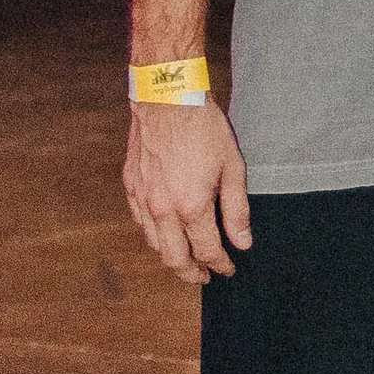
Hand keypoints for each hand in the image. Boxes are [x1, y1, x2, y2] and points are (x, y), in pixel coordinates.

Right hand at [124, 100, 251, 283]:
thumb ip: (236, 210)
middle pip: (175, 259)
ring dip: (171, 257)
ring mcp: (143, 198)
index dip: (220, 265)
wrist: (166, 96)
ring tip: (187, 259)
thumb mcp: (232, 167)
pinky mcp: (131, 185)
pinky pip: (140, 222)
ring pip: (154, 244)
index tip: (228, 269)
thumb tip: (243, 242)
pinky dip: (154, 235)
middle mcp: (162, 209)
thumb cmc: (202, 127)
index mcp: (190, 206)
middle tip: (205, 277)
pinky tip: (165, 232)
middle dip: (192, 274)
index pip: (207, 250)